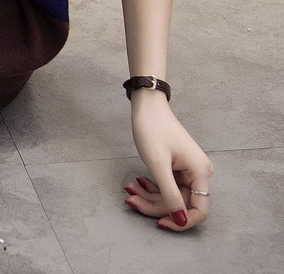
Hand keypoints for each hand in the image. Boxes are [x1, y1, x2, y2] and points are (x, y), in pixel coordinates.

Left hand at [124, 89, 213, 230]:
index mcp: (200, 172)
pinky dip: (151, 187)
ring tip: (129, 189)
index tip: (159, 223)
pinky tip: (137, 182)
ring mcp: (187, 170)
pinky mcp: (176, 167)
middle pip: (181, 203)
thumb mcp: (158, 164)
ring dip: (150, 196)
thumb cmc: (152, 129)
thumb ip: (170, 195)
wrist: (147, 106)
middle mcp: (198, 173)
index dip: (181, 221)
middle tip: (131, 200)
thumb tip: (182, 221)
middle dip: (155, 205)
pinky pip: (166, 185)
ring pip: (171, 195)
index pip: (200, 210)